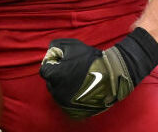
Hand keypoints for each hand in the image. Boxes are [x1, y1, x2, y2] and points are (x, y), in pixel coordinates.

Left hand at [39, 28, 157, 118]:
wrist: (112, 75)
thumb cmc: (91, 59)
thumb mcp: (72, 45)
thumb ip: (56, 47)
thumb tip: (51, 54)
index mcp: (55, 76)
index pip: (45, 70)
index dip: (53, 63)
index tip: (62, 61)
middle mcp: (58, 92)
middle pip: (51, 82)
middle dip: (57, 75)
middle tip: (70, 69)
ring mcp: (66, 103)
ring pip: (58, 93)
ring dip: (63, 86)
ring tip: (77, 78)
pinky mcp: (75, 110)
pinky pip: (67, 103)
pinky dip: (70, 96)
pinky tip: (79, 89)